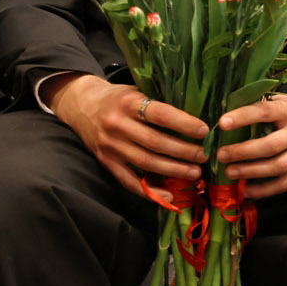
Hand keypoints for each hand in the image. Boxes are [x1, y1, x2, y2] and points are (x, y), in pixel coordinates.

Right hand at [47, 73, 207, 196]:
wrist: (81, 105)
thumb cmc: (118, 98)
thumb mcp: (135, 90)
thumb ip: (158, 100)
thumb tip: (196, 111)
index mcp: (128, 102)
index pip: (160, 114)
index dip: (183, 123)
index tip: (204, 130)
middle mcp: (117, 125)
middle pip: (155, 142)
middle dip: (184, 151)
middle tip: (205, 155)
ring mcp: (110, 146)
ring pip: (146, 162)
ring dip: (173, 170)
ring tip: (195, 173)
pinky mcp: (106, 162)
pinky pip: (129, 181)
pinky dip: (150, 190)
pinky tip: (170, 195)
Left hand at [215, 89, 286, 198]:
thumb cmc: (286, 110)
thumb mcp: (275, 101)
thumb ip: (255, 107)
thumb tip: (221, 121)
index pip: (266, 112)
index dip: (244, 117)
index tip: (222, 123)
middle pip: (272, 145)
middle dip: (243, 152)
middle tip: (221, 155)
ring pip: (279, 167)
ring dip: (251, 172)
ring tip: (229, 172)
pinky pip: (284, 184)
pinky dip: (263, 190)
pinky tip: (244, 190)